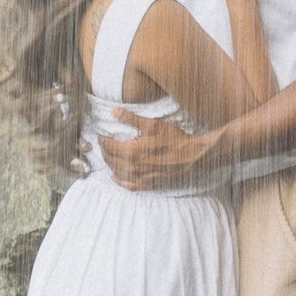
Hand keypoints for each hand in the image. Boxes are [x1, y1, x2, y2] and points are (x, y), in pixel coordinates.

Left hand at [99, 108, 215, 189]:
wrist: (193, 157)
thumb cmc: (175, 139)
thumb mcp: (153, 125)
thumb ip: (131, 118)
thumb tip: (113, 110)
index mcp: (132, 151)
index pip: (108, 146)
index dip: (102, 140)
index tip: (102, 134)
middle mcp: (133, 166)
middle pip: (110, 159)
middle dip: (104, 150)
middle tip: (104, 143)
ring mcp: (140, 177)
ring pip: (116, 172)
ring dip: (109, 163)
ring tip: (108, 155)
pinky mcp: (148, 184)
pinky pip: (128, 185)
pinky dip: (119, 181)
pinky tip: (114, 176)